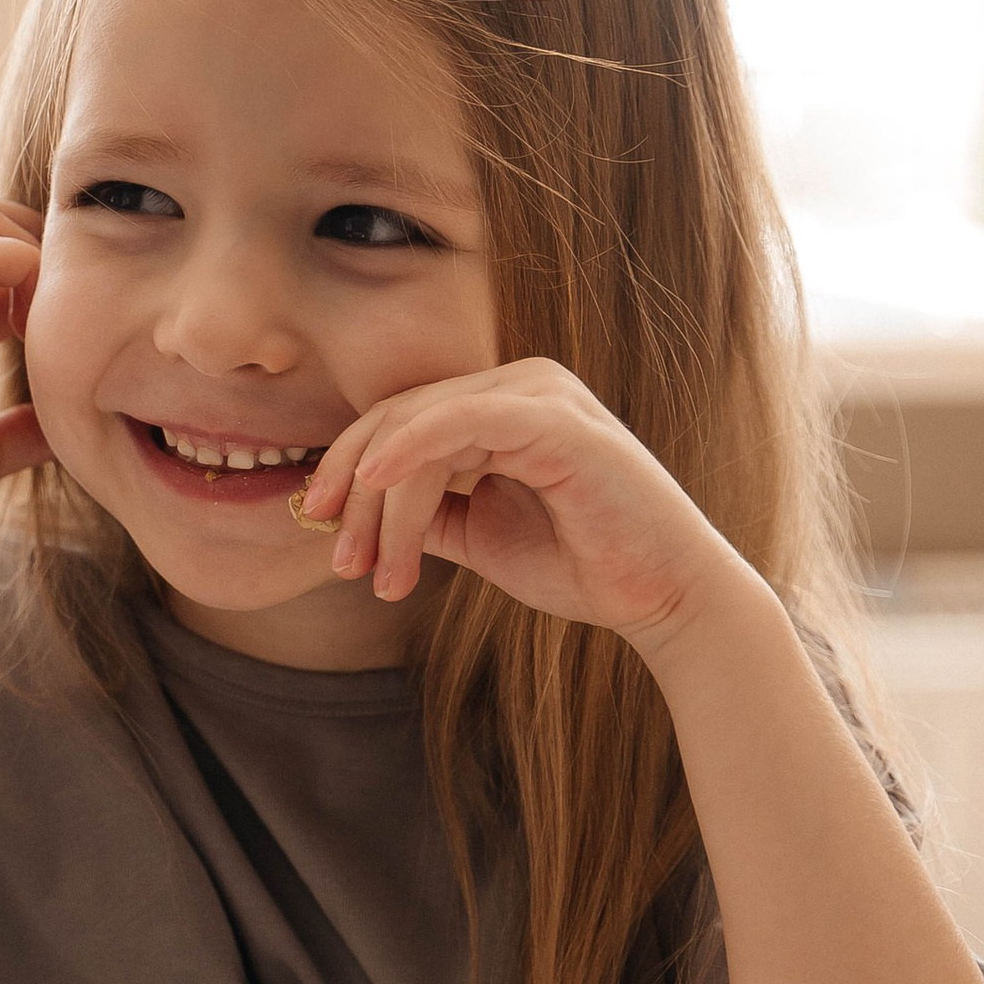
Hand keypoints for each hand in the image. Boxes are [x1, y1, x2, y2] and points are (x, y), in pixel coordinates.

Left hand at [294, 357, 739, 645]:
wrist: (662, 596)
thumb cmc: (581, 563)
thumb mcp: (480, 537)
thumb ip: (427, 513)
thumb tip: (354, 511)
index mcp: (501, 407)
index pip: (401, 423)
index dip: (350, 474)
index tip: (321, 533)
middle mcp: (519, 386)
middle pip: (399, 420)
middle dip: (356, 492)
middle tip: (338, 559)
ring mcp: (539, 395)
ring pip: (422, 431)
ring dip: (384, 504)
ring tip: (376, 571)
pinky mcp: (556, 419)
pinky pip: (462, 420)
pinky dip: (411, 448)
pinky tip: (377, 483)